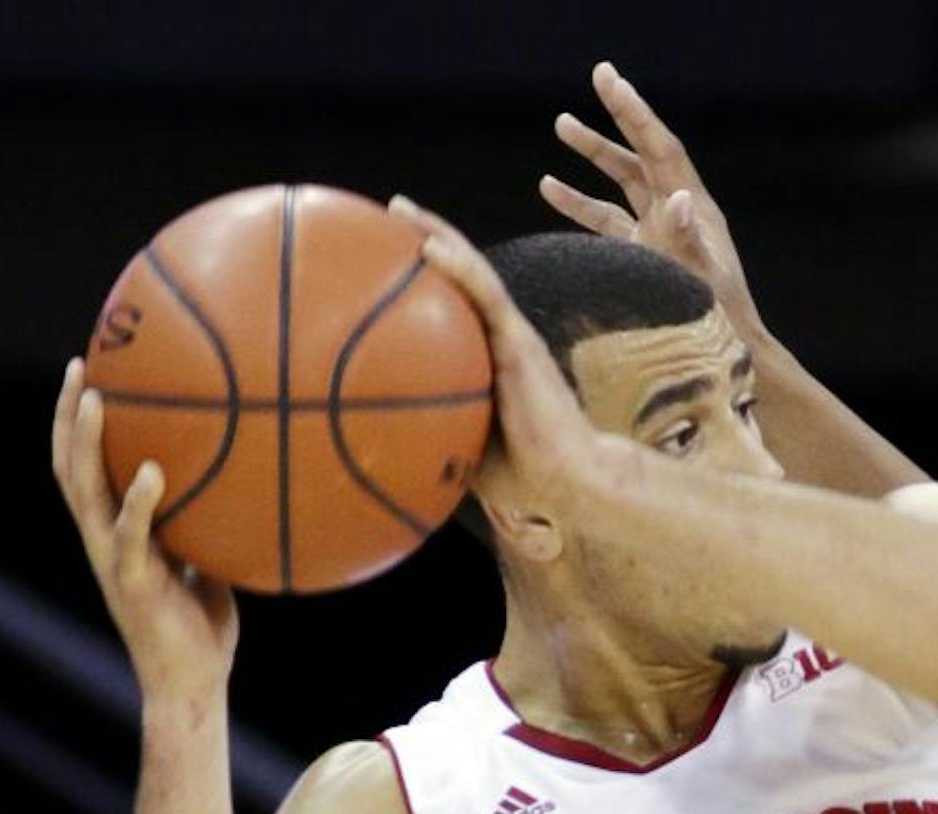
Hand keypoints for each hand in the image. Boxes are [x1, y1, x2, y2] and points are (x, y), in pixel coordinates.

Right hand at [50, 360, 236, 706]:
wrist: (193, 684)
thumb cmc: (202, 628)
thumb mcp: (209, 565)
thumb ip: (212, 528)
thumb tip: (249, 489)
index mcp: (117, 532)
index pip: (87, 467)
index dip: (80, 424)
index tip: (93, 373)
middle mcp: (104, 540)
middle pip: (70, 465)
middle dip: (68, 415)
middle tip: (80, 366)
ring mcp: (113, 561)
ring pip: (84, 492)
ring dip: (83, 444)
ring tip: (93, 399)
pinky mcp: (134, 585)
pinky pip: (130, 537)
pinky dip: (138, 502)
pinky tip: (150, 471)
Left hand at [388, 195, 640, 506]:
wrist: (568, 481)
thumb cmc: (522, 477)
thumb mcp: (457, 450)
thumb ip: (426, 436)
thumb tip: (369, 447)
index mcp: (489, 359)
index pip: (454, 305)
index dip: (424, 277)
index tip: (383, 255)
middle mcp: (501, 337)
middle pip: (460, 275)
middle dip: (426, 237)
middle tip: (389, 213)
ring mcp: (513, 335)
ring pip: (472, 270)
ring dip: (438, 234)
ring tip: (401, 209)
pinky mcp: (521, 341)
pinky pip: (487, 294)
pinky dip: (459, 266)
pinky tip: (428, 246)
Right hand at [542, 60, 768, 342]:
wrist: (726, 353)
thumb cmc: (719, 320)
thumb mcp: (702, 279)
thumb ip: (686, 241)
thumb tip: (678, 197)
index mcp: (695, 209)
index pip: (662, 150)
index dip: (636, 115)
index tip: (610, 82)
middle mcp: (677, 212)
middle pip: (642, 153)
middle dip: (618, 117)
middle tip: (599, 75)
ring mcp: (658, 230)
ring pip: (621, 180)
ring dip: (593, 153)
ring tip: (562, 123)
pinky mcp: (642, 252)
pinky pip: (606, 219)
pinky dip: (578, 202)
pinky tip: (548, 186)